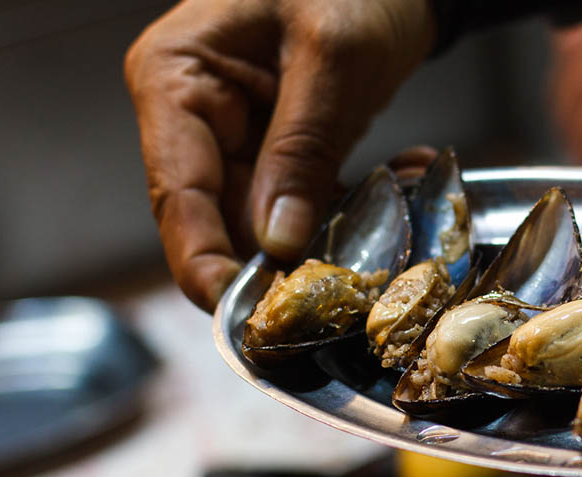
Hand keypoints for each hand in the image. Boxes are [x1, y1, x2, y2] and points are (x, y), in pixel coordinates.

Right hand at [125, 0, 434, 311]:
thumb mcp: (330, 57)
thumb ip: (302, 148)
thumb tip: (276, 242)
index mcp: (177, 79)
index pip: (177, 192)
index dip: (204, 262)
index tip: (242, 314)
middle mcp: (197, 115)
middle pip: (224, 218)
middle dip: (288, 253)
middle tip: (350, 274)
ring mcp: (241, 135)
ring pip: (272, 220)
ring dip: (336, 228)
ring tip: (395, 202)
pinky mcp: (286, 149)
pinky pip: (309, 201)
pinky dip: (355, 204)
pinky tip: (404, 175)